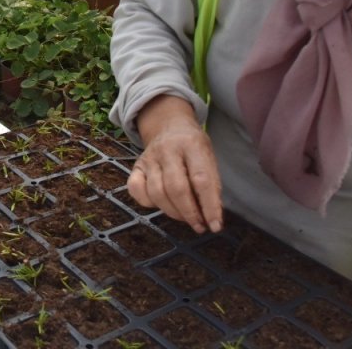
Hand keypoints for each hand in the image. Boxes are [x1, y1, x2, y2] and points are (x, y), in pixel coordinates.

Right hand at [127, 95, 222, 233]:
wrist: (169, 126)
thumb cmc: (193, 146)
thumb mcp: (209, 156)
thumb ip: (211, 182)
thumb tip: (213, 216)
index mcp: (192, 145)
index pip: (201, 179)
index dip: (209, 206)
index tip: (215, 225)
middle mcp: (167, 150)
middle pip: (176, 188)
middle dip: (189, 213)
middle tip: (199, 225)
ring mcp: (149, 158)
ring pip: (157, 193)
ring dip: (173, 212)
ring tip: (185, 218)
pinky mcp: (136, 167)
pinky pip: (136, 191)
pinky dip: (148, 204)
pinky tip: (163, 206)